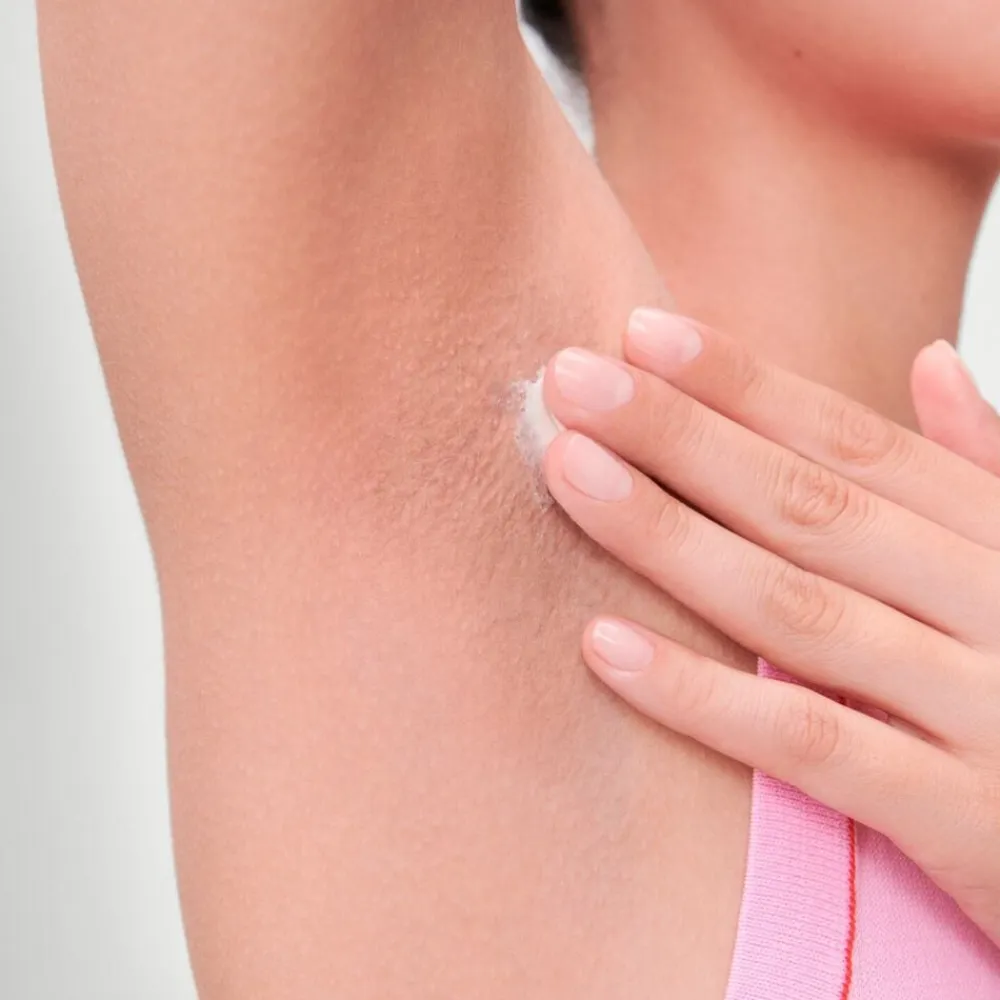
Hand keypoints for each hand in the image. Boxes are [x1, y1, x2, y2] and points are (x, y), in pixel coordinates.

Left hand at [540, 311, 999, 944]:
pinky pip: (812, 746)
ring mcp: (985, 711)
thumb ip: (986, 471)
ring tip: (571, 473)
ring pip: (797, 608)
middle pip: (809, 505)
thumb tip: (930, 360)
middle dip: (681, 435)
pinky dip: (705, 698)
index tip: (643, 334)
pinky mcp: (964, 820)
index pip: (853, 442)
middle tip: (571, 380)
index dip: (743, 383)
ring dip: (671, 537)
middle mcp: (992, 606)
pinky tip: (605, 646)